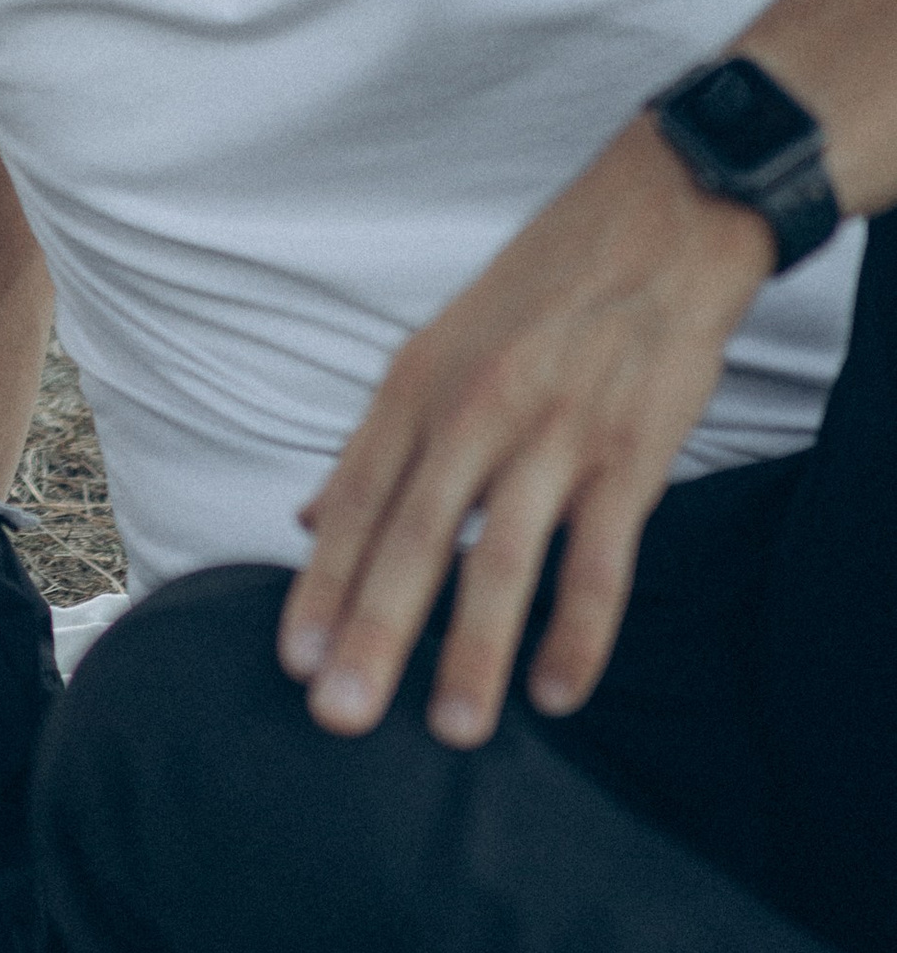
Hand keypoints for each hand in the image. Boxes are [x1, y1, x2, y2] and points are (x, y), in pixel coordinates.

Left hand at [278, 116, 768, 747]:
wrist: (659, 223)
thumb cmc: (539, 291)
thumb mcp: (436, 347)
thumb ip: (378, 444)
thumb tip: (310, 519)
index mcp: (418, 386)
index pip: (356, 501)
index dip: (322, 584)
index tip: (294, 660)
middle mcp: (475, 412)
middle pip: (412, 538)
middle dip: (373, 632)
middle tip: (339, 717)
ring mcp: (555, 436)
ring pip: (503, 559)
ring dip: (476, 651)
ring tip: (453, 729)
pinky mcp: (630, 457)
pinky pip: (602, 562)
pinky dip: (580, 632)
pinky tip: (558, 693)